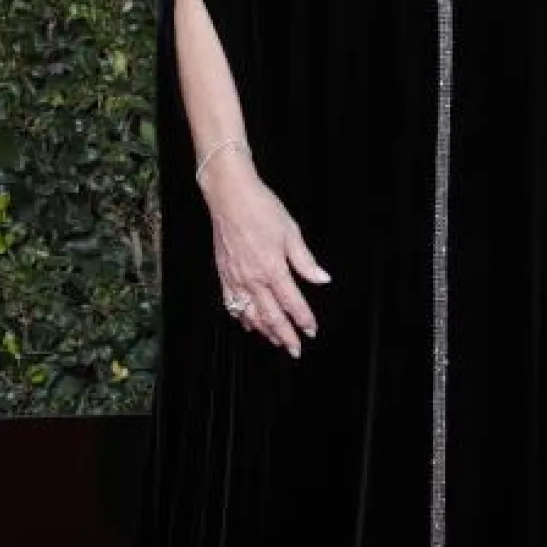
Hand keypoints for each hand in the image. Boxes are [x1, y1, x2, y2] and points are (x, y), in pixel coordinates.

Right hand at [200, 156, 331, 356]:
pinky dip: (241, 317)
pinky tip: (248, 324)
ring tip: (276, 341)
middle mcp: (253, 278)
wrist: (229, 196)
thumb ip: (305, 261)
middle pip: (271, 316)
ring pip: (251, 314)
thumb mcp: (291, 232)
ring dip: (265, 331)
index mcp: (273, 269)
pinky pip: (232, 303)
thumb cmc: (261, 209)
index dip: (303, 319)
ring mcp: (236, 278)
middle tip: (295, 350)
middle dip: (285, 336)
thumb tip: (322, 279)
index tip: (312, 330)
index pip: (292, 303)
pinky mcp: (224, 274)